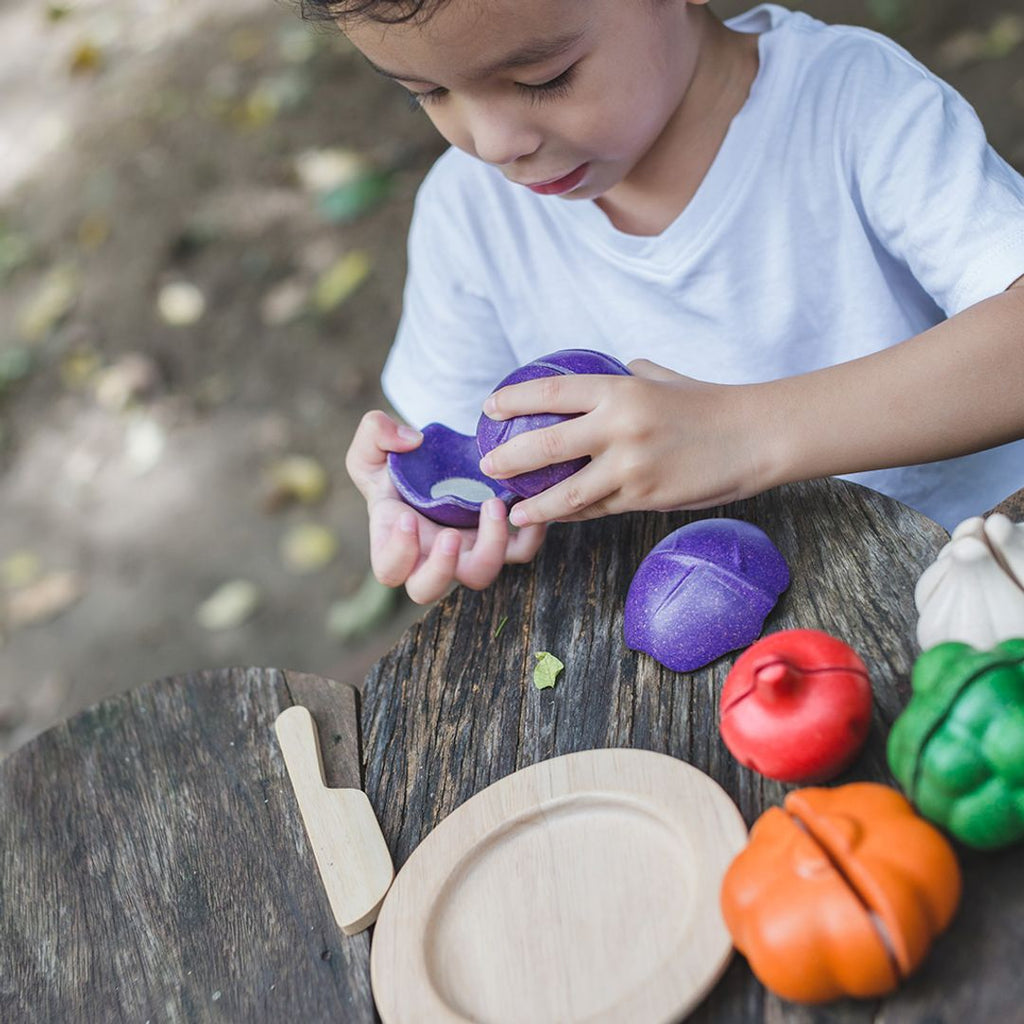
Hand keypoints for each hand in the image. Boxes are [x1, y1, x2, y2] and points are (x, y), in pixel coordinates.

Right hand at [345, 411, 546, 602]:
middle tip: (451, 535)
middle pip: (428, 589)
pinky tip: (527, 506)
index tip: (406, 518)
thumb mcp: (373, 441)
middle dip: (441, 569)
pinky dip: (529, 538)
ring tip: (493, 505)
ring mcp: (464, 552)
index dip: (397, 553)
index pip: (389, 569)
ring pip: (479, 575)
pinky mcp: (495, 540)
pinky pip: (518, 553)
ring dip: (490, 547)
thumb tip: (411, 441)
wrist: (434, 461)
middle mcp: (428, 556)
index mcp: (393, 541)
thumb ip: (375, 432)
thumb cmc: (396, 461)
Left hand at [477, 360, 764, 525]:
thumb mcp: (665, 378)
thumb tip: (617, 367)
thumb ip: (633, 376)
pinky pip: (598, 510)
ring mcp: (631, 466)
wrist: (755, 436)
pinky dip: (574, 515)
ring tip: (513, 509)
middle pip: (546, 445)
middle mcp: (619, 426)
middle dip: (509, 459)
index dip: (513, 400)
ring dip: (535, 504)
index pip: (552, 393)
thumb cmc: (709, 404)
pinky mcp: (645, 497)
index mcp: (620, 389)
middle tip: (488, 466)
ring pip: (567, 493)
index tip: (488, 409)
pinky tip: (555, 517)